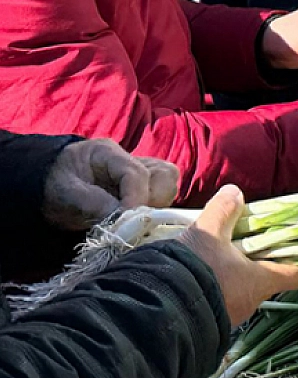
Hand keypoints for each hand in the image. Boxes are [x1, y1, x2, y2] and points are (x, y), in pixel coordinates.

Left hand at [41, 139, 177, 230]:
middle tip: (133, 224)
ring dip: (158, 207)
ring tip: (136, 223)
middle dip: (153, 202)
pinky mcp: (146, 188)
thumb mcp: (65, 195)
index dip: (136, 199)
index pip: (136, 173)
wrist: (49, 190)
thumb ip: (93, 204)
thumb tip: (124, 221)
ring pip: (168, 186)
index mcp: (108, 153)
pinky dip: (157, 210)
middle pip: (164, 176)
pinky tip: (139, 222)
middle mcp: (132, 159)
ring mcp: (142, 172)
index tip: (129, 224)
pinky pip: (164, 196)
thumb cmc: (54, 188)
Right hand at [174, 186, 297, 326]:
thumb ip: (224, 211)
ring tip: (214, 252)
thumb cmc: (193, 270)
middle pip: (267, 277)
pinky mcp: (208, 320)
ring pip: (241, 289)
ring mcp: (230, 314)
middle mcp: (251, 302)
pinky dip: (215, 284)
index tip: (289, 242)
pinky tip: (197, 270)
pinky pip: (220, 299)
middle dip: (257, 258)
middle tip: (243, 238)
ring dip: (233, 271)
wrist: (157, 310)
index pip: (296, 274)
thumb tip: (235, 193)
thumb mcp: (208, 232)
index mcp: (261, 281)